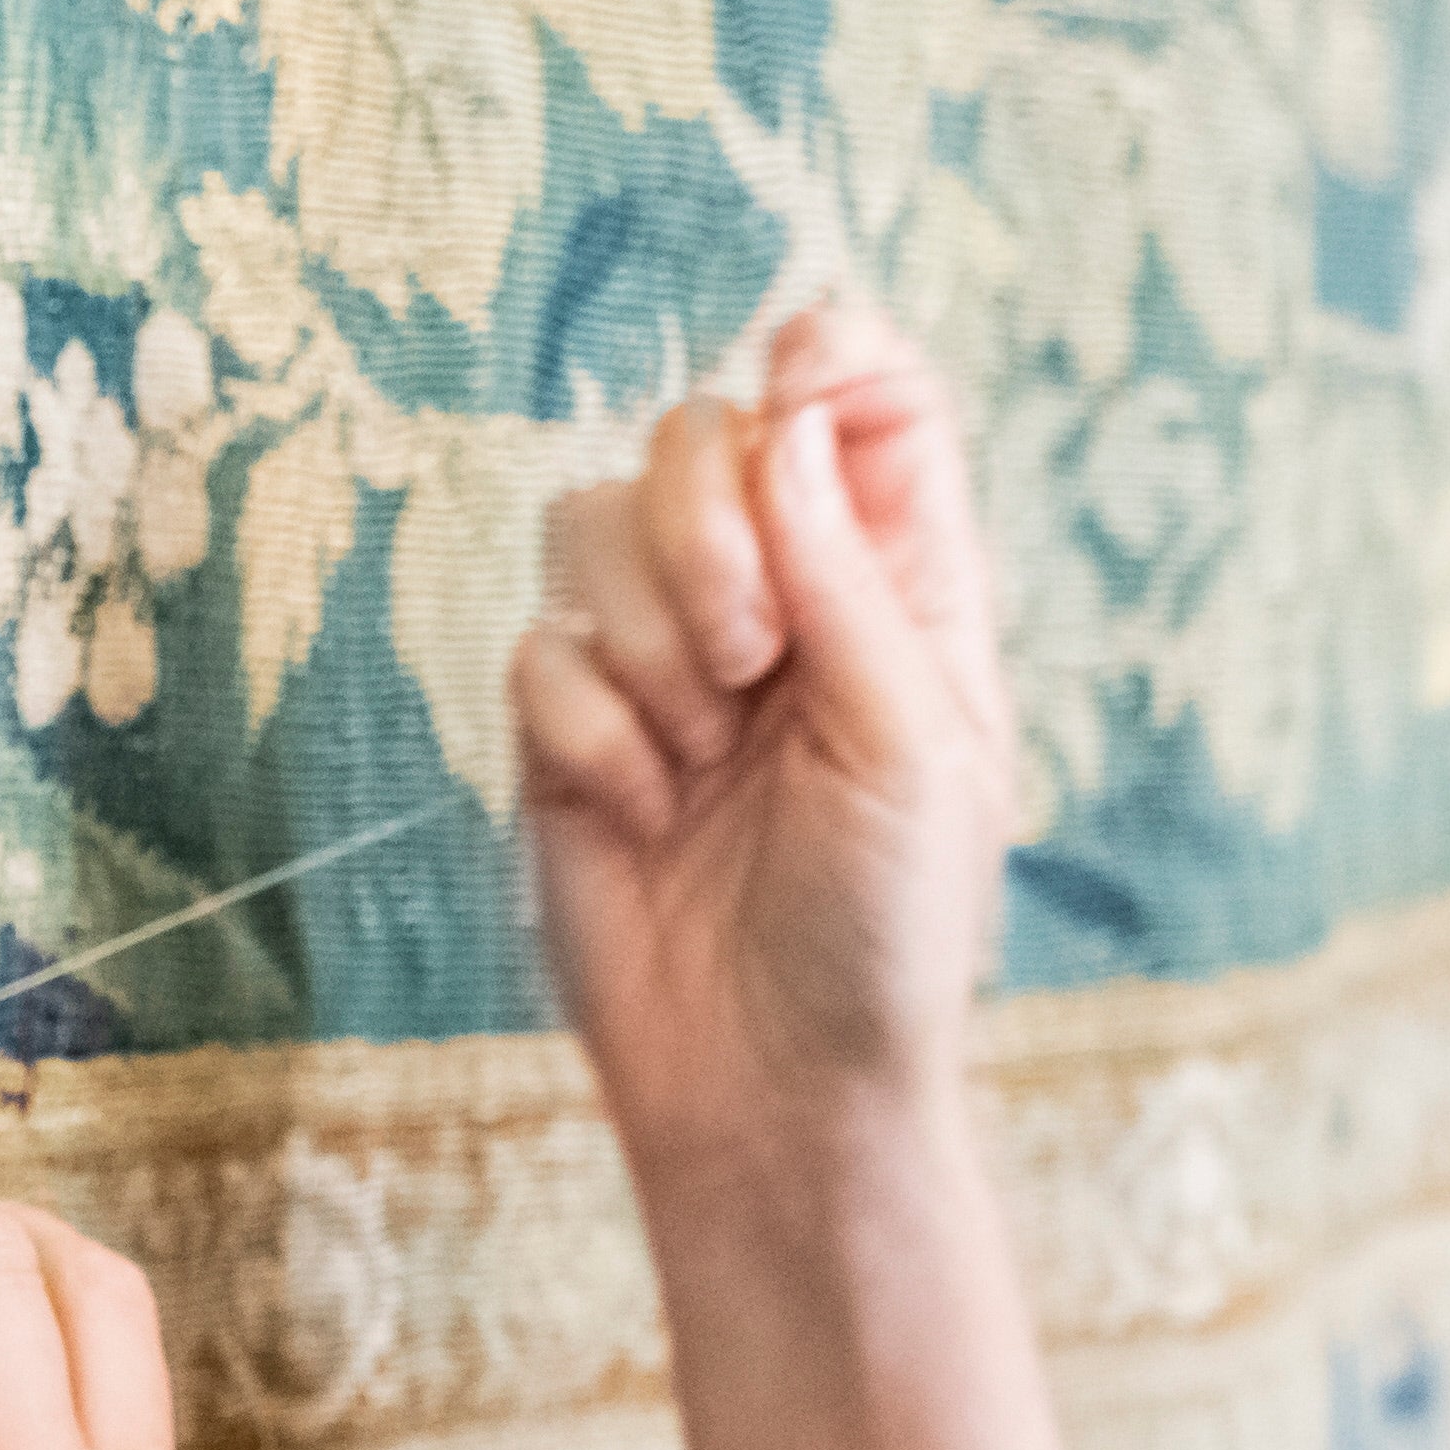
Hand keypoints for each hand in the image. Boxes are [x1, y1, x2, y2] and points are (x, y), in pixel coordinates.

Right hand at [510, 300, 1021, 1185]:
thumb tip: (786, 414)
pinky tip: (645, 818)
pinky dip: (591, 729)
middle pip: (702, 430)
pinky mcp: (571, 731)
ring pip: (595, 522)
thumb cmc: (884, 935)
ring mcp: (666, 662)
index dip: (826, 358)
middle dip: (708, 521)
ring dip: (647, 632)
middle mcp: (780, 600)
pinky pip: (538, 650)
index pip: (864, 399)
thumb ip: (849, 572)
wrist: (775, 1091)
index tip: (798, 386)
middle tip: (751, 653)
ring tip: (701, 754)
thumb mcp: (911, 745)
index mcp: (895, 587)